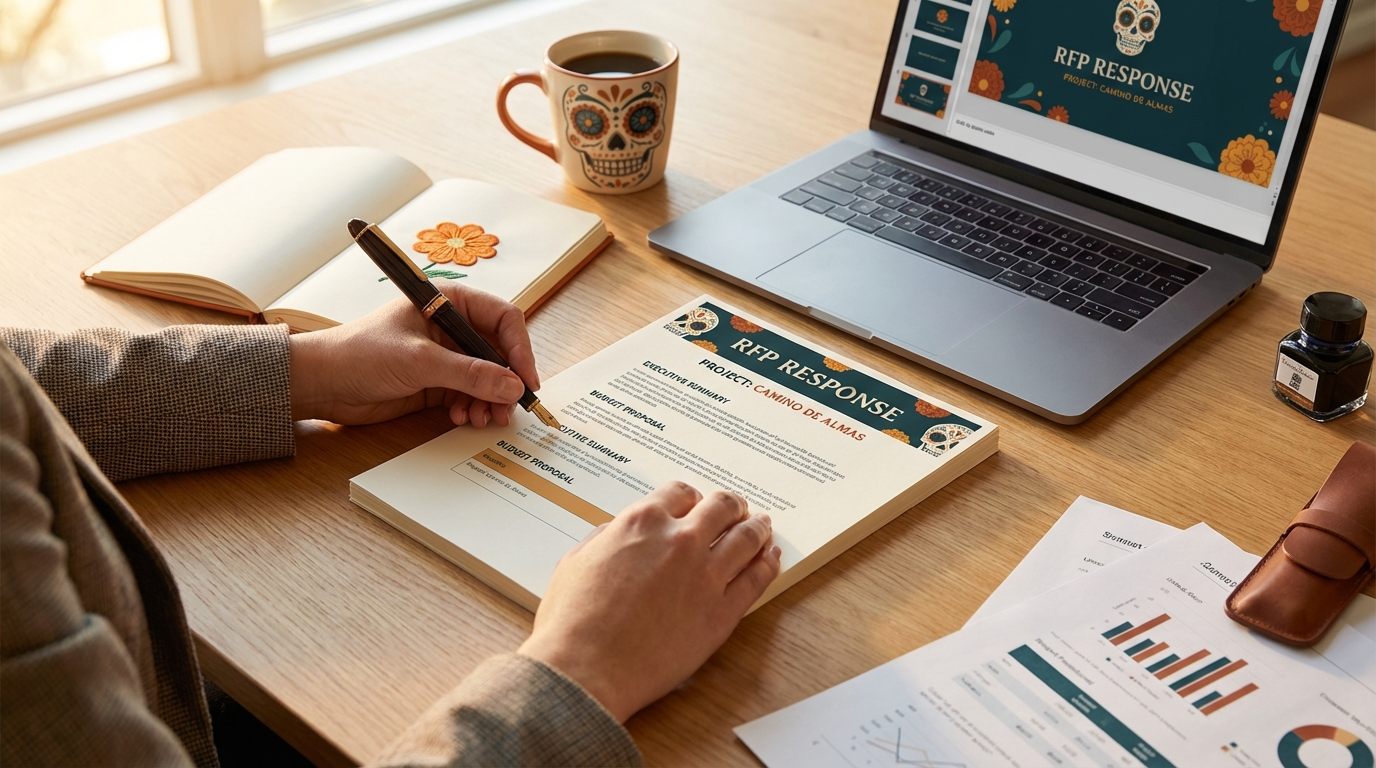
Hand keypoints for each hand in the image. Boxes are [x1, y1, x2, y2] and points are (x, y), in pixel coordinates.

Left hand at [288, 281, 537, 426]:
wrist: (321, 383)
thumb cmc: (360, 354)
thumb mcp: (419, 361)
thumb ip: (469, 374)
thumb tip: (512, 386)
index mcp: (449, 303)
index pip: (503, 319)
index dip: (519, 350)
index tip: (525, 380)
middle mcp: (451, 327)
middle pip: (499, 353)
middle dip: (505, 383)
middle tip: (507, 409)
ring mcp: (445, 356)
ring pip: (487, 378)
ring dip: (490, 400)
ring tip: (482, 419)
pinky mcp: (436, 382)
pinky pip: (469, 395)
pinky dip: (473, 408)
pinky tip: (461, 418)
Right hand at [518, 482, 781, 722]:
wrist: (586, 670)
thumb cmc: (572, 622)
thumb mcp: (576, 562)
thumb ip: (604, 538)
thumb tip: (618, 532)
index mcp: (642, 523)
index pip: (680, 492)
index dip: (691, 497)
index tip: (696, 504)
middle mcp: (679, 541)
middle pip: (721, 508)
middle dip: (731, 506)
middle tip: (737, 509)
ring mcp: (706, 575)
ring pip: (746, 538)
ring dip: (757, 527)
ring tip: (763, 526)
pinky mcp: (722, 612)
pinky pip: (757, 579)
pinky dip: (768, 562)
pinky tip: (771, 557)